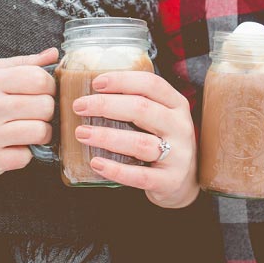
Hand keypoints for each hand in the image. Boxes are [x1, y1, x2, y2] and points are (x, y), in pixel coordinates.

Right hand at [0, 48, 58, 176]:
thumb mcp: (2, 73)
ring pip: (41, 131)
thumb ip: (29, 63)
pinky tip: (15, 146)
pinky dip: (26, 154)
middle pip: (45, 106)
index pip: (40, 79)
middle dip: (48, 111)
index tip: (43, 93)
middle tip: (37, 114)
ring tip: (31, 130)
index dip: (50, 87)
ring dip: (42, 133)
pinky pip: (26, 156)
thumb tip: (53, 53)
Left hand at [71, 72, 198, 208]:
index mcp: (176, 104)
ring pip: (140, 143)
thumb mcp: (160, 118)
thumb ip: (137, 105)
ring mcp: (178, 155)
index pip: (151, 84)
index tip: (96, 83)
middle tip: (79, 106)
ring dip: (107, 136)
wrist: (184, 181)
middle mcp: (180, 127)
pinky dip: (116, 169)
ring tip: (81, 133)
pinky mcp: (170, 180)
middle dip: (106, 105)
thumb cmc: (163, 142)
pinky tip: (96, 163)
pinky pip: (140, 176)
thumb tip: (91, 94)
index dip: (122, 81)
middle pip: (142, 109)